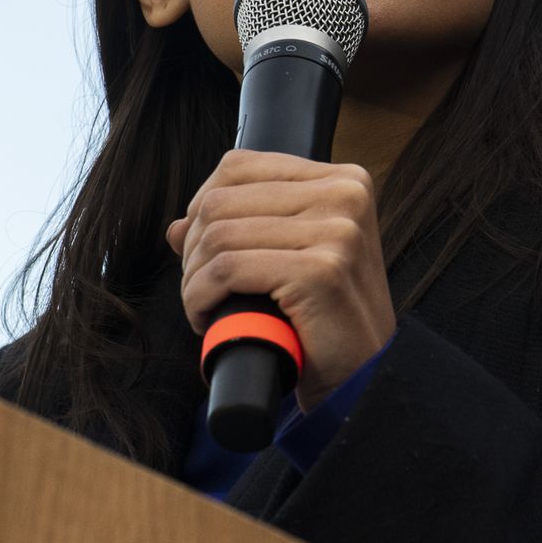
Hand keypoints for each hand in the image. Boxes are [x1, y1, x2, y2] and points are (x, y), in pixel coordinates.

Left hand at [168, 149, 395, 412]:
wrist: (364, 376)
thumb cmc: (326, 320)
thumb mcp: (292, 260)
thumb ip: (244, 230)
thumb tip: (177, 226)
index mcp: (345, 181)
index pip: (239, 166)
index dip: (203, 209)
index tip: (205, 253)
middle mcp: (347, 196)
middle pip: (220, 201)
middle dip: (194, 250)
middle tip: (204, 290)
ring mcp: (338, 231)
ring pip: (217, 236)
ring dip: (194, 280)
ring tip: (208, 307)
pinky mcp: (321, 270)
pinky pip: (226, 270)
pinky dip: (200, 298)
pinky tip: (209, 319)